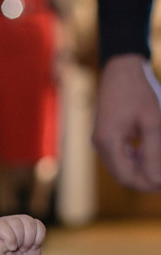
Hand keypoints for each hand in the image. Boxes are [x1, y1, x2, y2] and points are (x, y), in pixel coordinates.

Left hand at [0, 215, 44, 254]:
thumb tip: (0, 242)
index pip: (2, 226)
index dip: (10, 239)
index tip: (10, 249)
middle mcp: (6, 222)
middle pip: (18, 224)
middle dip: (20, 241)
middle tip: (17, 250)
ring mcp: (20, 222)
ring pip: (30, 223)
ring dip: (30, 240)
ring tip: (23, 248)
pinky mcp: (33, 226)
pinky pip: (40, 227)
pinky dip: (39, 239)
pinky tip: (32, 245)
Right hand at [92, 54, 160, 190]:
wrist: (121, 70)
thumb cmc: (138, 92)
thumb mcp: (152, 122)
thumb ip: (153, 152)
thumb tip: (156, 179)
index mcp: (108, 142)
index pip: (126, 177)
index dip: (147, 184)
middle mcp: (99, 145)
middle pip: (122, 176)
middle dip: (145, 179)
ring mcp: (100, 141)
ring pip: (121, 168)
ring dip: (141, 169)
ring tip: (158, 162)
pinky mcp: (105, 137)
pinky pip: (119, 158)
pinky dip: (135, 160)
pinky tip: (148, 151)